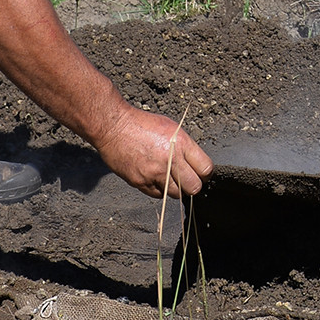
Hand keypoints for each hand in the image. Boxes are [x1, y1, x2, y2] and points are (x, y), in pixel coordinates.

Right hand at [98, 109, 213, 197]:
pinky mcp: (140, 182)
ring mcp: (154, 173)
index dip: (205, 174)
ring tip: (170, 178)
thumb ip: (185, 147)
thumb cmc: (142, 124)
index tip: (201, 173)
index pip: (206, 169)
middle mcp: (170, 160)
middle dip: (193, 185)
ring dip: (176, 189)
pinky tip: (155, 178)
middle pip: (194, 187)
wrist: (114, 126)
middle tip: (188, 180)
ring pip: (176, 194)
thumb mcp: (171, 128)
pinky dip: (159, 189)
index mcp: (181, 144)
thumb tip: (195, 164)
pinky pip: (157, 194)